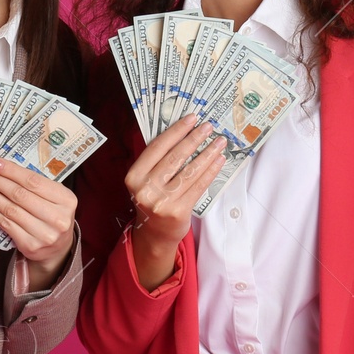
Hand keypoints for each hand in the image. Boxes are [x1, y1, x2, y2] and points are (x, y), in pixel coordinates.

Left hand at [0, 157, 78, 288]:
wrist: (58, 248)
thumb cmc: (52, 216)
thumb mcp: (54, 197)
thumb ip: (35, 184)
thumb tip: (2, 168)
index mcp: (66, 200)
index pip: (33, 181)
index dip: (10, 170)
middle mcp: (58, 218)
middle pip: (19, 194)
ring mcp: (44, 234)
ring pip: (10, 209)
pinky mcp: (30, 245)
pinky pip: (5, 224)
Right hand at [125, 113, 227, 289]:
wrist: (155, 234)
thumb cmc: (154, 200)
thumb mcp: (146, 181)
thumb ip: (157, 161)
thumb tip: (182, 131)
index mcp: (134, 177)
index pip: (157, 147)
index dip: (176, 131)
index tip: (191, 119)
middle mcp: (146, 189)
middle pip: (175, 157)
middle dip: (194, 139)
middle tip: (209, 127)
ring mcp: (162, 202)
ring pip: (190, 171)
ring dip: (207, 154)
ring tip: (219, 142)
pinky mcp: (179, 211)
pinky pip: (198, 186)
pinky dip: (210, 171)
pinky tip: (219, 161)